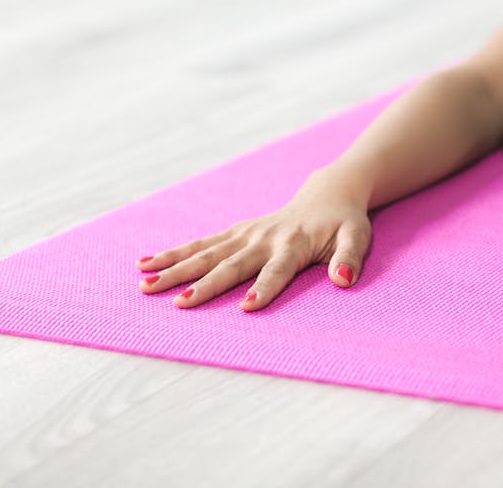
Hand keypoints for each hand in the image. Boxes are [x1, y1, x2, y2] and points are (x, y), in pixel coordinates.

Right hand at [134, 166, 372, 310]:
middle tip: (179, 303)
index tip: (246, 307)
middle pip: (232, 264)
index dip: (264, 288)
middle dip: (205, 284)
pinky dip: (173, 253)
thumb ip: (350, 258)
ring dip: (176, 269)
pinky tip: (145, 264)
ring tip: (145, 285)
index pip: (278, 271)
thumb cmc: (344, 223)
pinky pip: (200, 243)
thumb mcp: (357, 238)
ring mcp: (246, 234)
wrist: (328, 194)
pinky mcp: (235, 232)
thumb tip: (343, 279)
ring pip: (206, 253)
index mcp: (294, 244)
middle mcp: (265, 239)